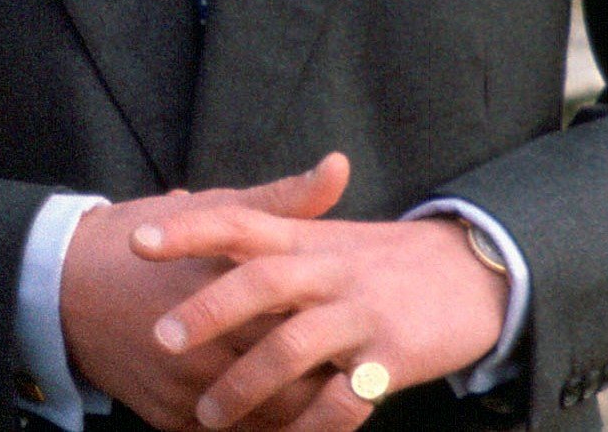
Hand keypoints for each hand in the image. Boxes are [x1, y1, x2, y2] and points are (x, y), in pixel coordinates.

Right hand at [62, 156, 350, 431]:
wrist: (58, 289)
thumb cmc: (138, 241)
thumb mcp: (207, 211)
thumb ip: (279, 200)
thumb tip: (339, 167)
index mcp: (223, 290)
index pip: (303, 322)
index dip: (346, 329)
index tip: (370, 322)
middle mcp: (206, 349)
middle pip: (295, 380)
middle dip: (332, 375)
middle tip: (364, 364)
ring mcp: (188, 391)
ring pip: (271, 419)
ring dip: (307, 410)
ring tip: (338, 393)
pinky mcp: (172, 420)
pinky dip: (266, 427)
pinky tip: (289, 411)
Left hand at [138, 200, 510, 431]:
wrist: (470, 272)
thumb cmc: (377, 259)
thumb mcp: (322, 236)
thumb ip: (262, 223)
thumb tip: (184, 198)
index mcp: (304, 239)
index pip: (238, 221)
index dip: (187, 230)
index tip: (136, 242)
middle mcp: (329, 271)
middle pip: (261, 283)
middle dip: (208, 311)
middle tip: (159, 339)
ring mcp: (361, 315)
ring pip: (293, 347)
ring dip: (246, 384)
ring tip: (206, 414)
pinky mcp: (391, 359)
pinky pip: (343, 400)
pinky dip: (309, 424)